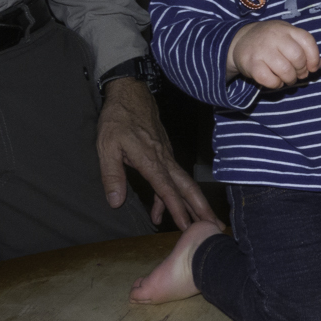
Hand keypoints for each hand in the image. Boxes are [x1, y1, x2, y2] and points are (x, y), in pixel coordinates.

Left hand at [97, 77, 225, 231]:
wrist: (130, 94)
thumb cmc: (117, 120)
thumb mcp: (106, 147)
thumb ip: (112, 175)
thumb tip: (115, 202)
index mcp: (150, 160)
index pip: (167, 189)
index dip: (177, 209)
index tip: (187, 227)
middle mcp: (164, 159)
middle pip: (186, 187)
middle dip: (200, 208)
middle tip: (213, 225)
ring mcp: (166, 155)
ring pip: (183, 182)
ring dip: (191, 203)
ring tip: (197, 223)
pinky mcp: (164, 153)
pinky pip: (173, 177)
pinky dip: (173, 194)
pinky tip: (163, 208)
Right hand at [227, 20, 320, 87]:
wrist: (240, 40)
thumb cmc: (271, 41)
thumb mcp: (288, 37)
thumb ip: (304, 48)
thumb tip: (317, 65)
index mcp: (287, 29)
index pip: (307, 41)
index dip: (313, 57)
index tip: (312, 67)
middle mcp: (275, 37)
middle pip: (297, 57)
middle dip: (301, 70)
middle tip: (297, 74)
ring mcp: (262, 50)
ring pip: (285, 70)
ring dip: (290, 79)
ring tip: (287, 78)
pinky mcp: (251, 64)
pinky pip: (269, 80)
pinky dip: (276, 84)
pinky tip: (275, 80)